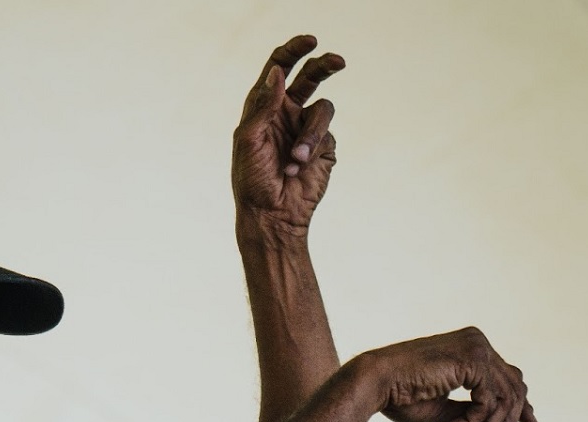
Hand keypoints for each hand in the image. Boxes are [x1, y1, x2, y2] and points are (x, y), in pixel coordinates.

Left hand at [233, 35, 343, 241]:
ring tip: (296, 160)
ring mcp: (306, 130)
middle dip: (324, 66)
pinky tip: (298, 169)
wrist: (272, 214)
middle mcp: (286, 114)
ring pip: (323, 109)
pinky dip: (313, 149)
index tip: (310, 41)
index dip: (293, 51)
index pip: (279, 69)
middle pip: (310, 77)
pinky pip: (327, 133)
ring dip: (310, 133)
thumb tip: (276, 72)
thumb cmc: (252, 180)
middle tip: (338, 62)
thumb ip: (263, 105)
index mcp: (264, 107)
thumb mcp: (249, 139)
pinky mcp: (324, 147)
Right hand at [365, 327, 538, 421]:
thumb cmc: (400, 396)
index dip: (523, 405)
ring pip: (506, 399)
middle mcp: (477, 341)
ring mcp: (477, 348)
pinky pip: (491, 402)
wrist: (373, 383)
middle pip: (515, 388)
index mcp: (470, 347)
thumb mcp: (446, 407)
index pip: (510, 376)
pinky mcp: (472, 360)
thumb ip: (474, 409)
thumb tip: (501, 420)